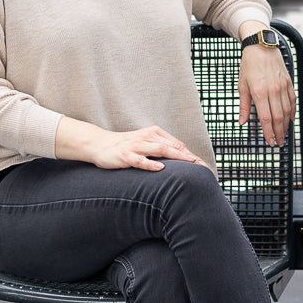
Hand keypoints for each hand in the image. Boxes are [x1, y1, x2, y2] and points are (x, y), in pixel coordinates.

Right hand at [56, 118, 208, 171]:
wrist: (99, 144)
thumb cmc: (127, 146)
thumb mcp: (147, 144)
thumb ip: (164, 149)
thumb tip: (184, 157)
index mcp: (155, 134)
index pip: (177, 145)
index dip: (191, 156)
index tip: (204, 167)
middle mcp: (147, 137)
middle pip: (172, 147)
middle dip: (189, 157)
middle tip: (202, 167)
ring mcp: (136, 146)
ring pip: (160, 150)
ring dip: (176, 157)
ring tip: (190, 163)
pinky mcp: (125, 155)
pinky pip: (140, 160)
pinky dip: (150, 163)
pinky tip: (161, 168)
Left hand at [238, 43, 295, 146]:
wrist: (261, 45)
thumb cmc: (250, 63)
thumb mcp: (242, 85)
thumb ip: (244, 105)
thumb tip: (242, 121)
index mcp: (259, 91)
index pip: (266, 118)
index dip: (268, 132)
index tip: (270, 141)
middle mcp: (273, 90)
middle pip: (278, 117)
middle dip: (279, 133)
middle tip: (278, 142)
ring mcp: (282, 86)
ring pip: (287, 111)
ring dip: (286, 125)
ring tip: (283, 134)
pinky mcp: (288, 82)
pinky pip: (292, 100)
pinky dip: (292, 112)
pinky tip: (290, 120)